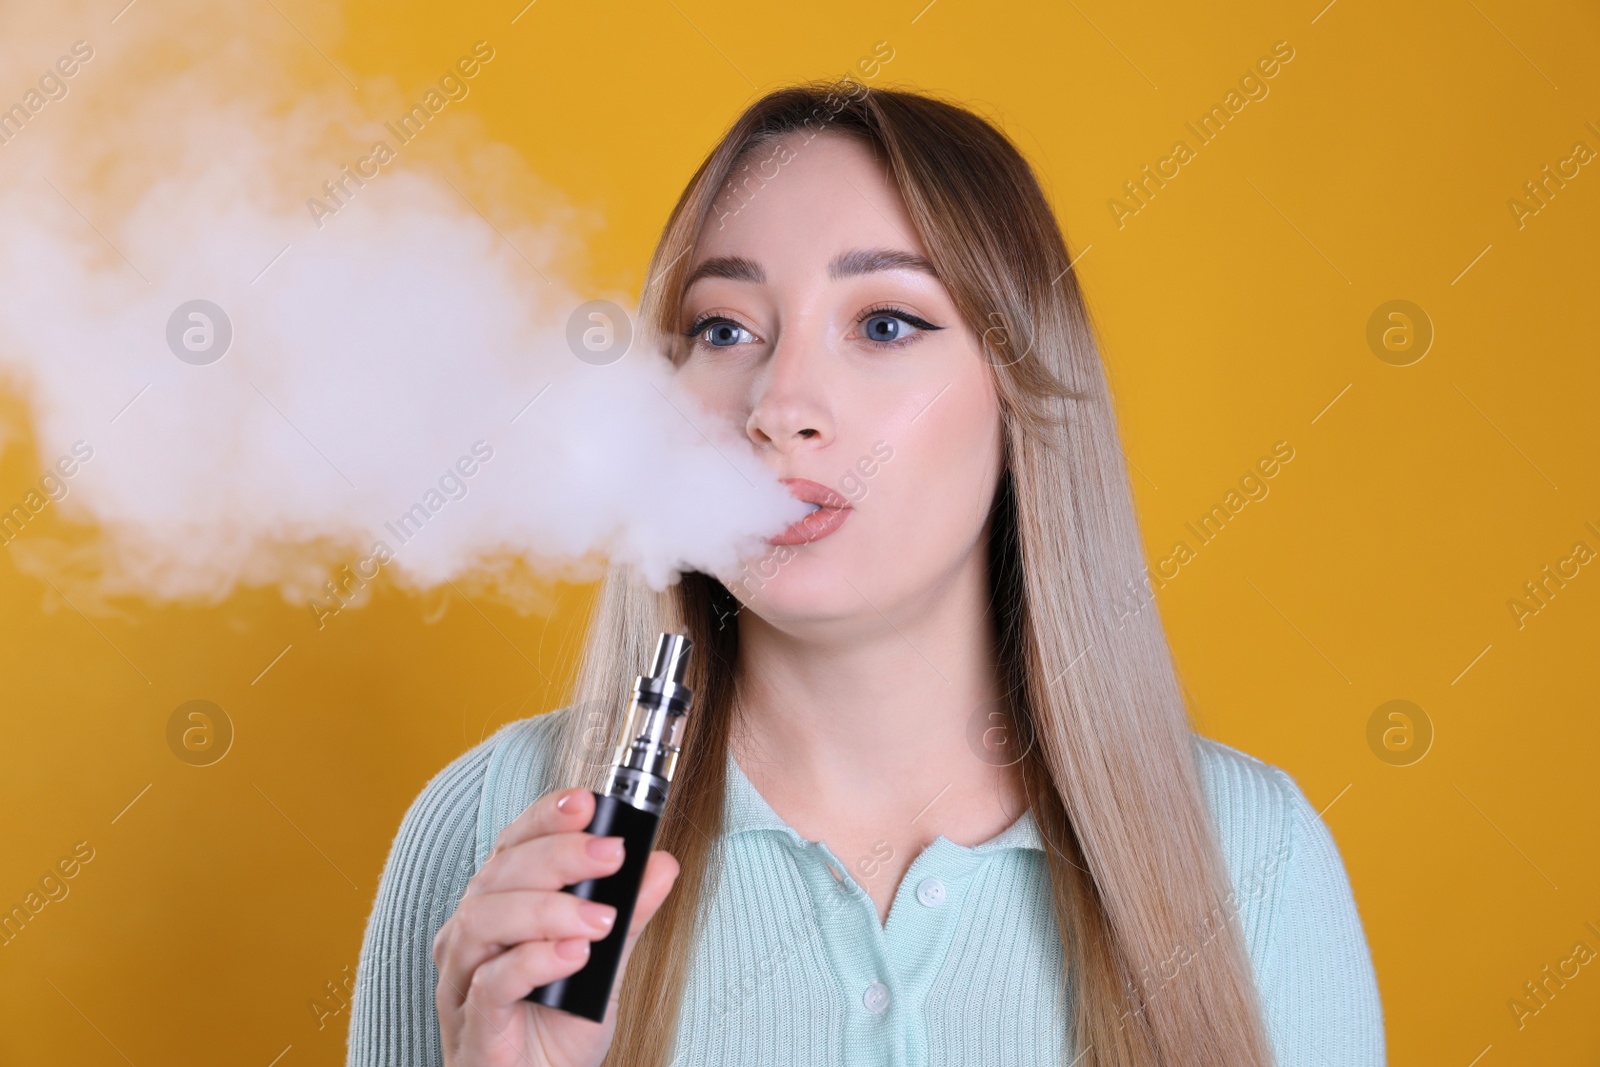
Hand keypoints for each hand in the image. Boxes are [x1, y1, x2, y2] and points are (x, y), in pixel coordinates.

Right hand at [433, 787, 680, 1066]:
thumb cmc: (554, 1031)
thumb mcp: (603, 967)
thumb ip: (627, 917)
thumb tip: (662, 864)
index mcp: (498, 907)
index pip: (513, 845)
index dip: (545, 816)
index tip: (586, 801)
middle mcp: (471, 935)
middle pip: (501, 872)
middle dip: (560, 854)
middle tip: (612, 854)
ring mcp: (463, 980)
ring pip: (486, 919)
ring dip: (548, 909)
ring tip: (598, 919)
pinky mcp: (472, 1025)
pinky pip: (491, 982)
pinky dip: (535, 961)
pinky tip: (573, 954)